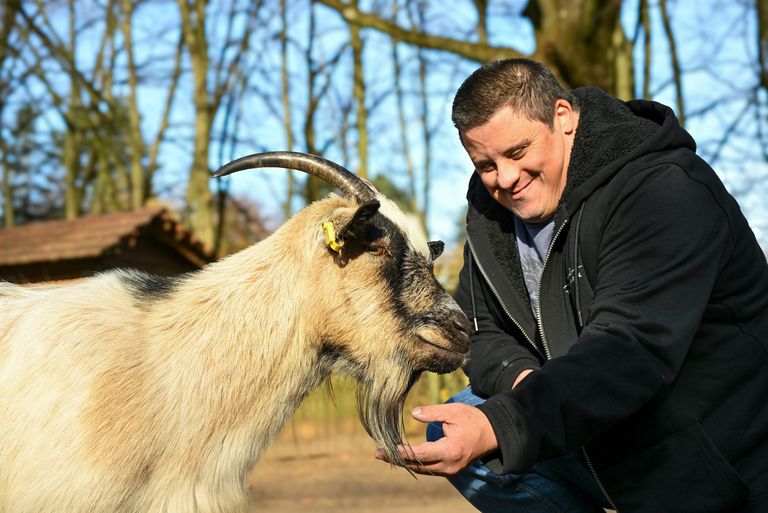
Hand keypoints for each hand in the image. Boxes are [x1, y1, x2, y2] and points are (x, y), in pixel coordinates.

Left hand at [374, 402, 497, 476]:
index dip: (401, 452)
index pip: (420, 454)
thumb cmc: (472, 419)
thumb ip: (432, 413)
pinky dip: (415, 463)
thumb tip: (413, 414)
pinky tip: (402, 457)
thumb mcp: (453, 411)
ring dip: (404, 462)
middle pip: (418, 465)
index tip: (385, 447)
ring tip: (384, 455)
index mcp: (450, 450)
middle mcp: (449, 465)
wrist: (492, 433)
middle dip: (397, 459)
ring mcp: (450, 470)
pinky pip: (428, 469)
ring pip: (422, 469)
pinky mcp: (450, 470)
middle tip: (377, 453)